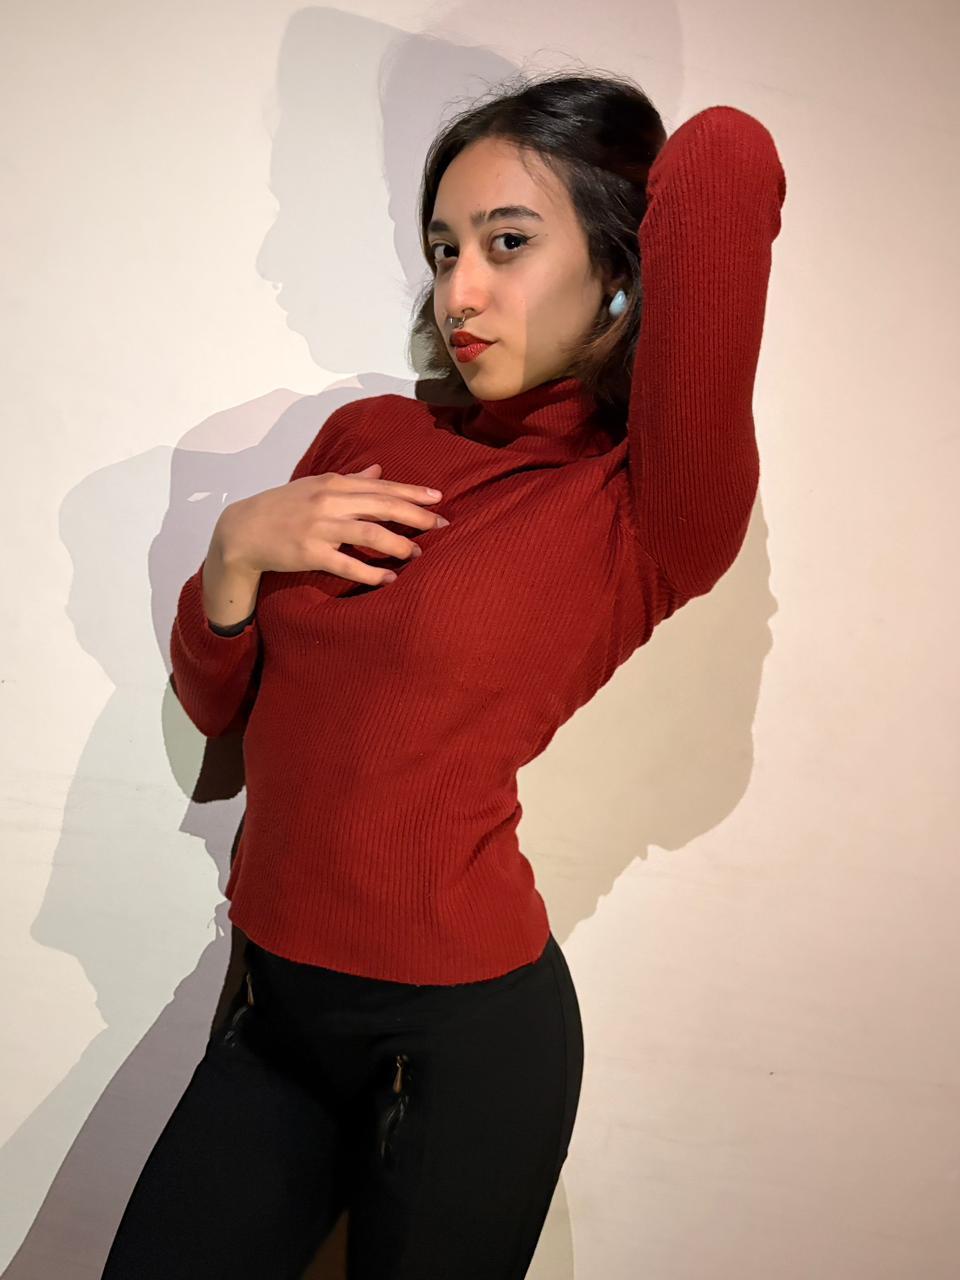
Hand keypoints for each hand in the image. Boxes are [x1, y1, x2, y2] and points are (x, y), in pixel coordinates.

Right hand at [215, 463, 447, 586]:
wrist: (242, 530)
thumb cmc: (282, 507)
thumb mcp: (314, 485)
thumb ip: (349, 480)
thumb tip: (378, 470)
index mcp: (333, 483)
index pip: (381, 486)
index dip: (412, 492)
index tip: (438, 499)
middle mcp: (329, 501)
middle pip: (382, 506)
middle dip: (416, 515)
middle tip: (441, 525)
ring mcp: (320, 527)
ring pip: (370, 533)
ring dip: (399, 544)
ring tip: (418, 553)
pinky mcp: (310, 553)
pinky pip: (347, 564)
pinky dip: (372, 572)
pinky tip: (390, 577)